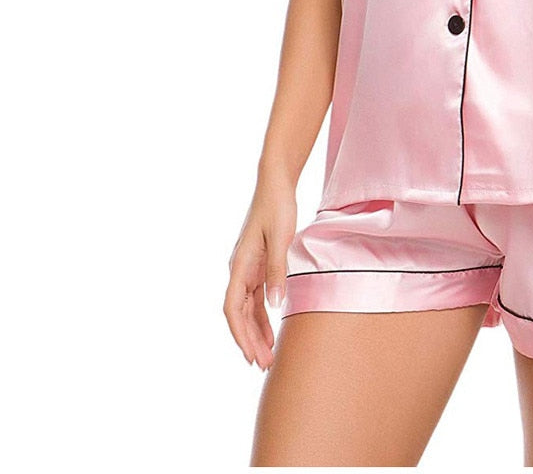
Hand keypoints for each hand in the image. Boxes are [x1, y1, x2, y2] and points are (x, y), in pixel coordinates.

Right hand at [223, 173, 296, 371]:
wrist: (276, 184)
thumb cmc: (278, 208)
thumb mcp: (282, 238)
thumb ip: (278, 271)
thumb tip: (275, 305)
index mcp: (240, 265)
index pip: (233, 308)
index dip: (240, 334)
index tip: (250, 355)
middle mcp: (239, 270)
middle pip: (239, 314)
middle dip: (249, 341)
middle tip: (264, 366)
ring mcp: (248, 269)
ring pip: (247, 309)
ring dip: (256, 333)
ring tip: (268, 357)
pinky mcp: (258, 266)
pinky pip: (256, 298)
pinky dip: (263, 317)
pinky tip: (271, 332)